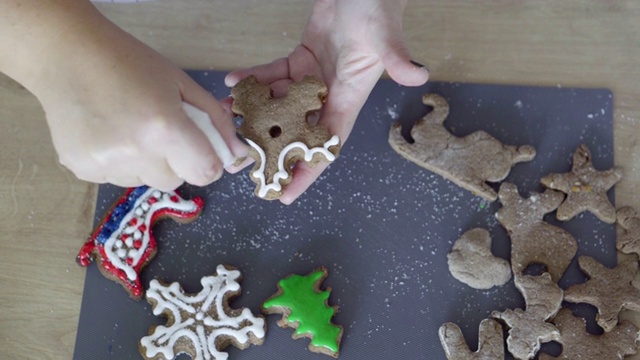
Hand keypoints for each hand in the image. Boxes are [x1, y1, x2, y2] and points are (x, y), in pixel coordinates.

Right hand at [29, 6, 246, 190]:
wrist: (68, 56)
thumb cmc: (130, 64)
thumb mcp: (182, 85)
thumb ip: (215, 122)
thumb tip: (238, 153)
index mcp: (166, 129)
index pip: (206, 173)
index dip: (207, 161)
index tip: (198, 148)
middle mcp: (136, 153)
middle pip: (175, 180)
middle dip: (175, 160)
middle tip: (157, 129)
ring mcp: (106, 164)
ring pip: (145, 181)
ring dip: (145, 163)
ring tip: (128, 127)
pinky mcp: (83, 169)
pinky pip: (116, 178)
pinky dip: (118, 162)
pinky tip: (108, 132)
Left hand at [225, 0, 428, 203]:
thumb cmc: (379, 7)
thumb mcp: (386, 34)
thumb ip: (398, 57)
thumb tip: (419, 74)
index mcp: (349, 96)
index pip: (327, 143)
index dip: (307, 171)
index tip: (285, 193)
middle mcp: (330, 93)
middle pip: (298, 131)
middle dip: (273, 151)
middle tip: (245, 167)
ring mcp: (314, 77)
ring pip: (280, 104)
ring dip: (254, 115)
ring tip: (227, 124)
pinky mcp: (302, 58)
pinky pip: (274, 74)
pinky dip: (254, 79)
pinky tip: (232, 84)